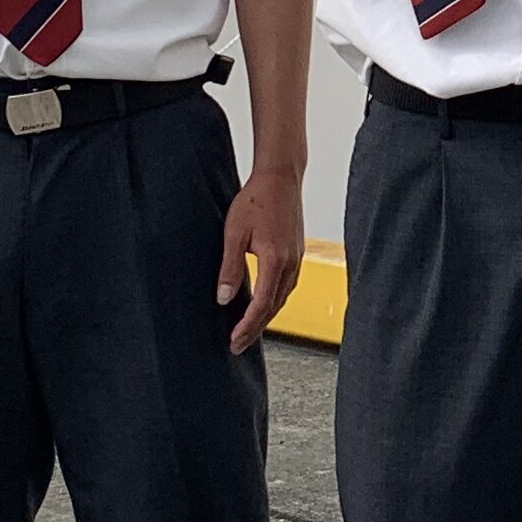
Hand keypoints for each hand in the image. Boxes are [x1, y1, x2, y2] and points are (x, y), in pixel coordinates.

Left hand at [219, 167, 305, 353]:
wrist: (281, 177)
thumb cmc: (256, 200)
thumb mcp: (234, 233)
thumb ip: (230, 268)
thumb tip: (223, 298)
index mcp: (275, 261)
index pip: (262, 305)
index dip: (247, 326)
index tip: (234, 341)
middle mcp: (291, 264)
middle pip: (275, 307)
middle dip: (256, 329)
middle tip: (238, 345)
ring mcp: (297, 258)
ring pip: (283, 298)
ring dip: (267, 316)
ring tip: (250, 329)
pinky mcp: (298, 252)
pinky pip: (288, 285)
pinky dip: (276, 300)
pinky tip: (266, 303)